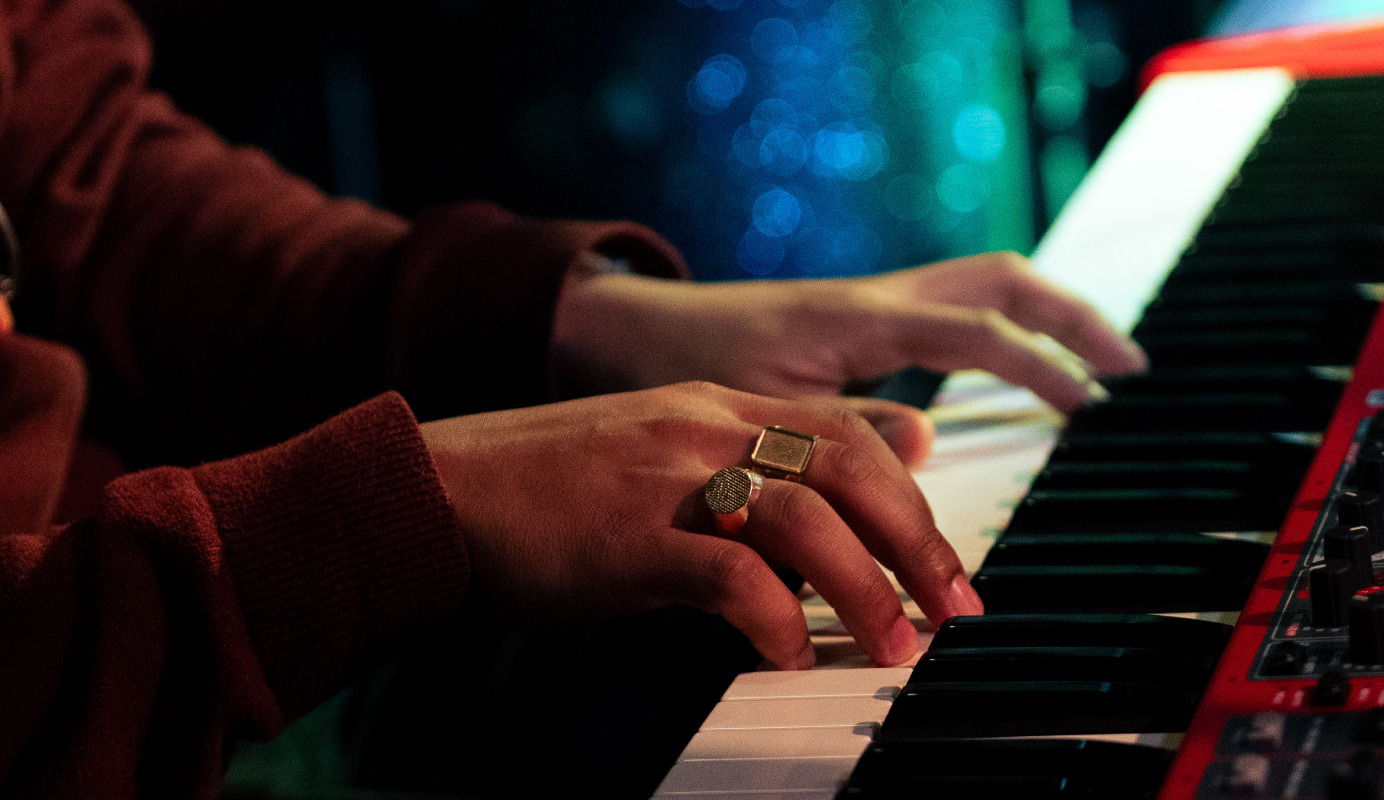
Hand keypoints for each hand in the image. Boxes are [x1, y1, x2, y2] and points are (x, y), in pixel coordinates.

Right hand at [420, 382, 982, 668]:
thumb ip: (740, 472)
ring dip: (864, 587)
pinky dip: (775, 619)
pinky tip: (791, 656)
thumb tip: (825, 512)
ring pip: (805, 517)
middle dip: (917, 542)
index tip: (949, 564)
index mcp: (713, 405)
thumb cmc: (541, 494)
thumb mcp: (655, 461)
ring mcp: (666, 478)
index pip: (847, 432)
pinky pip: (728, 575)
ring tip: (894, 644)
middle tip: (954, 610)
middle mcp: (702, 427)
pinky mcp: (627, 538)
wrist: (429, 495)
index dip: (914, 496)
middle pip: (849, 466)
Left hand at [551, 252, 1147, 419]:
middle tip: (1127, 367)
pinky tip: (1023, 368)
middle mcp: (877, 297)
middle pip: (1002, 281)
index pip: (978, 332)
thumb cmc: (684, 369)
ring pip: (984, 287)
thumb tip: (929, 443)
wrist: (625, 331)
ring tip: (1101, 362)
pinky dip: (1003, 331)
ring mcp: (873, 302)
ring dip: (1047, 315)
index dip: (1041, 368)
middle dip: (1072, 317)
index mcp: (862, 317)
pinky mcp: (862, 320)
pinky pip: (954, 311)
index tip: (1089, 408)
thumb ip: (845, 431)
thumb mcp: (761, 411)